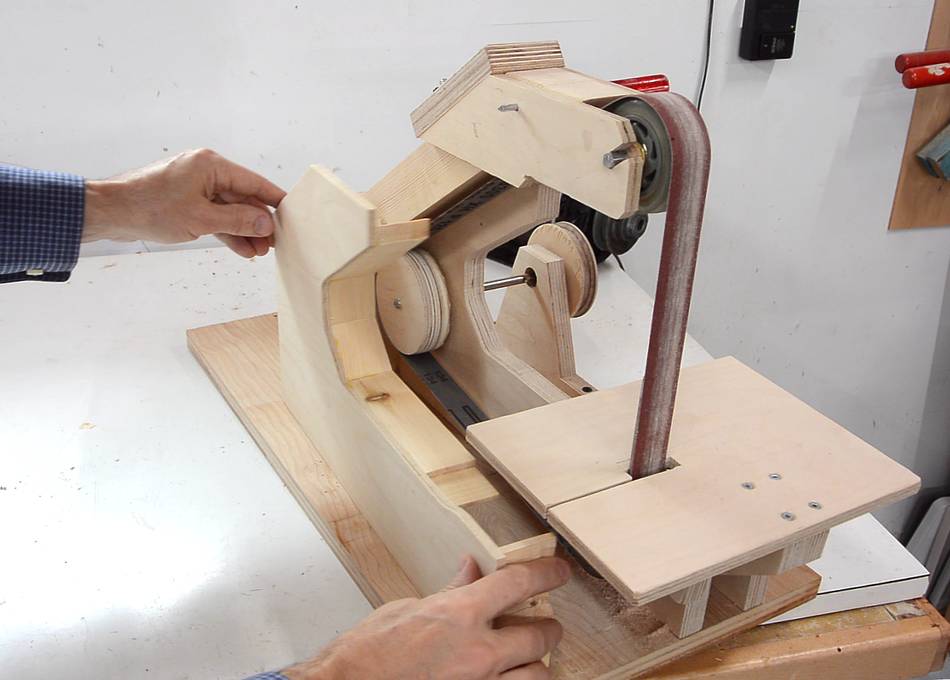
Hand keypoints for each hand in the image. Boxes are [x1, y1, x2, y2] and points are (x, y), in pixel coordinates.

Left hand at [82, 148, 285, 257]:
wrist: (110, 213)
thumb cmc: (150, 208)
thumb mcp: (201, 219)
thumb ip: (238, 220)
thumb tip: (267, 223)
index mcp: (211, 165)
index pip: (253, 183)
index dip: (275, 200)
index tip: (293, 214)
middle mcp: (205, 171)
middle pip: (243, 197)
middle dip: (258, 222)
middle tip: (275, 244)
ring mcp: (195, 186)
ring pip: (229, 209)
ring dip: (244, 230)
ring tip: (259, 253)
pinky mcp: (186, 201)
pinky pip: (214, 215)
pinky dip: (226, 231)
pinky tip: (241, 249)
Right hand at [283, 556, 569, 679]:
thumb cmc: (365, 655)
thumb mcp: (406, 609)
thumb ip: (448, 592)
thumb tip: (470, 572)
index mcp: (459, 614)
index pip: (519, 583)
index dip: (547, 573)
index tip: (559, 571)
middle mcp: (477, 652)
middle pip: (540, 636)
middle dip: (548, 629)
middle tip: (546, 626)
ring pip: (538, 676)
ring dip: (536, 665)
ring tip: (527, 660)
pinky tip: (505, 678)